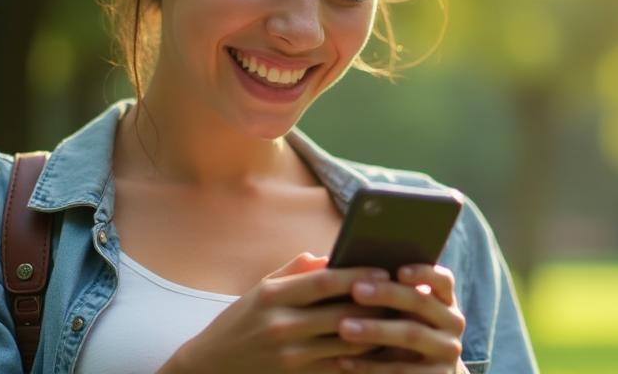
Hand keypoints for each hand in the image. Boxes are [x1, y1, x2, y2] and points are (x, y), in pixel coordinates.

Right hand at [159, 252, 392, 373]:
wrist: (211, 367)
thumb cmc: (241, 322)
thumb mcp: (261, 290)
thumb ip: (296, 271)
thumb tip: (333, 256)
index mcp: (273, 296)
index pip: (324, 281)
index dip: (358, 274)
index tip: (384, 268)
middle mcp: (282, 325)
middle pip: (342, 312)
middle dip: (377, 303)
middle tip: (406, 293)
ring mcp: (290, 356)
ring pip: (347, 343)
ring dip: (379, 332)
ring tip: (403, 319)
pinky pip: (340, 366)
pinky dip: (364, 357)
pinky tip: (383, 347)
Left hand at [335, 263, 467, 373]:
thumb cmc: (401, 334)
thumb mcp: (404, 315)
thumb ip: (390, 294)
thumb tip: (348, 270)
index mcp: (445, 301)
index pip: (442, 280)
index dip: (423, 273)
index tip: (398, 270)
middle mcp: (453, 323)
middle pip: (421, 303)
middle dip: (387, 294)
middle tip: (356, 290)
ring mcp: (448, 351)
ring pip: (412, 334)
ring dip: (376, 330)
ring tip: (344, 327)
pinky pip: (400, 370)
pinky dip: (369, 366)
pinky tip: (344, 360)